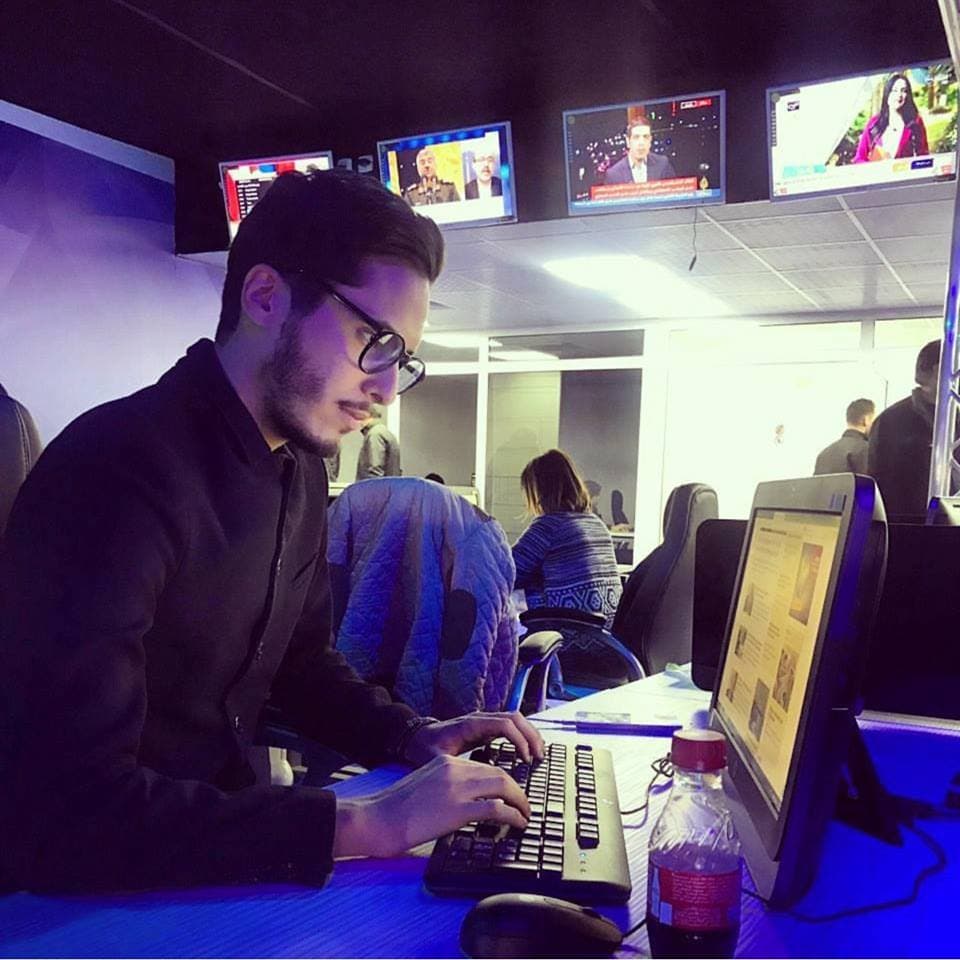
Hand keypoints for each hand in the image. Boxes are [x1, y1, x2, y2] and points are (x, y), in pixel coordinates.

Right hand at [333, 754, 530, 858]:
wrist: (377, 818)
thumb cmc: (395, 810)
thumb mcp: (424, 786)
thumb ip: (446, 786)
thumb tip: (469, 802)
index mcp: (445, 761)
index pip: (484, 766)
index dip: (502, 781)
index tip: (510, 793)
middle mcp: (453, 769)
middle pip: (498, 773)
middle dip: (516, 790)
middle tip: (524, 805)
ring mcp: (456, 788)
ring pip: (503, 786)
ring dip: (520, 801)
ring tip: (524, 815)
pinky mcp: (457, 810)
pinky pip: (496, 808)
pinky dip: (513, 815)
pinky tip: (517, 823)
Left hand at [403, 711, 544, 766]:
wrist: (416, 737)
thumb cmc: (425, 748)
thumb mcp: (437, 760)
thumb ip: (452, 769)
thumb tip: (467, 782)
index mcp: (470, 725)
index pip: (504, 724)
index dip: (519, 740)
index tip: (525, 759)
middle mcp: (480, 719)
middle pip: (515, 717)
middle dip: (531, 735)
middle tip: (539, 757)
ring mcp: (483, 721)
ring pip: (515, 719)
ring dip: (529, 734)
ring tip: (538, 754)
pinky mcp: (485, 727)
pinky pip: (510, 725)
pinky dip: (522, 735)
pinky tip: (526, 751)